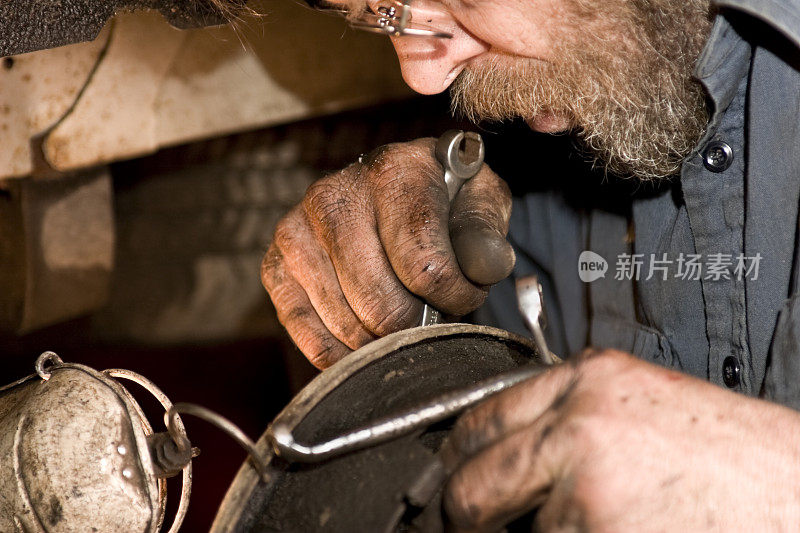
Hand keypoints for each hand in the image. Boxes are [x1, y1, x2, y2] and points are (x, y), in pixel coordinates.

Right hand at [261, 138, 513, 368]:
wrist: (393, 188)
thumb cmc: (440, 200)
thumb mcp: (479, 200)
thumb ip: (484, 233)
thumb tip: (484, 266)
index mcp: (391, 173)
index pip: (426, 268)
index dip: (456, 296)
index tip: (465, 293)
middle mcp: (333, 197)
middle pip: (381, 304)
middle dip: (417, 324)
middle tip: (430, 313)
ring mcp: (296, 233)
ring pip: (348, 325)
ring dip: (384, 337)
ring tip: (400, 312)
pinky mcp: (275, 266)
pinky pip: (309, 335)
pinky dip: (343, 352)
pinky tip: (366, 339)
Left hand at [442, 350, 799, 531]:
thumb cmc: (738, 460)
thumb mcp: (644, 408)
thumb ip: (574, 417)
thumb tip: (512, 452)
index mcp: (590, 379)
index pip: (482, 416)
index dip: (460, 456)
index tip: (455, 477)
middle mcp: (578, 422)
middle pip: (471, 476)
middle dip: (463, 509)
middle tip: (472, 525)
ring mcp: (585, 484)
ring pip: (514, 528)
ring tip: (604, 524)